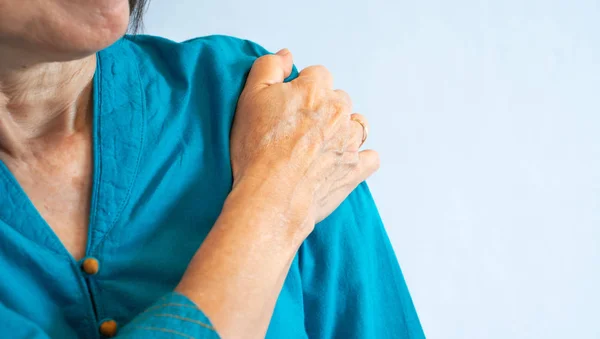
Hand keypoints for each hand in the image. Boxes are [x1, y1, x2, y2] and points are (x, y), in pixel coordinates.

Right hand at [231, 49, 379, 228]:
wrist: (272, 196)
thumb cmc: (258, 150)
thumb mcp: (250, 97)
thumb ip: (269, 68)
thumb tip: (286, 55)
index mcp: (316, 90)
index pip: (317, 75)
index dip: (301, 89)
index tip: (288, 107)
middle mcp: (339, 111)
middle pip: (338, 99)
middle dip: (323, 109)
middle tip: (298, 130)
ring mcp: (351, 141)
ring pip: (356, 124)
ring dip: (342, 130)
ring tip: (318, 147)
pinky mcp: (356, 169)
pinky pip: (370, 157)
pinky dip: (360, 158)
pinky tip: (342, 162)